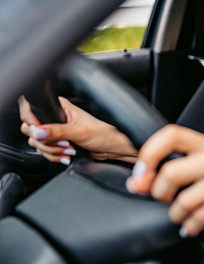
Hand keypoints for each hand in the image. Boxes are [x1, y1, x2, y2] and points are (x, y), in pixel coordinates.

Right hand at [19, 95, 137, 163]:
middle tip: (64, 143)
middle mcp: (55, 118)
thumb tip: (37, 131)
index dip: (31, 120)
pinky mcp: (57, 144)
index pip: (32, 108)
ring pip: (36, 142)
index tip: (39, 131)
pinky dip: (53, 156)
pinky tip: (66, 156)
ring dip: (51, 150)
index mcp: (60, 107)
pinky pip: (44, 151)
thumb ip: (57, 131)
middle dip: (45, 140)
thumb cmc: (104, 135)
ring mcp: (54, 132)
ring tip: (69, 150)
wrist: (113, 150)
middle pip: (31, 128)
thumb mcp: (80, 132)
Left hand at [126, 125, 203, 236]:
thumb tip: (137, 183)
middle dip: (160, 194)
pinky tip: (192, 227)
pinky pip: (201, 215)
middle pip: (172, 172)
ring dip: (177, 215)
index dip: (150, 153)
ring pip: (185, 199)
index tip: (142, 174)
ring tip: (182, 218)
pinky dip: (191, 226)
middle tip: (166, 202)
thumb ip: (165, 175)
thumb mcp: (196, 176)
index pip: (171, 135)